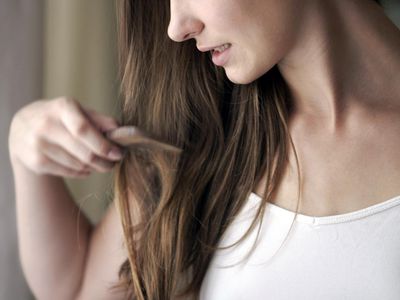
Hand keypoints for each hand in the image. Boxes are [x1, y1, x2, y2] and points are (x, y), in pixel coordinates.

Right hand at [8, 97, 123, 177]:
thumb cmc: (59, 118)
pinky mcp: (35, 161)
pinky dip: (82, 172)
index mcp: (62, 107)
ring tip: (99, 164)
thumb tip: (121, 131)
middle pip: (83, 152)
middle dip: (104, 161)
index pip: (83, 130)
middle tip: (113, 164)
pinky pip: (68, 172)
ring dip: (94, 167)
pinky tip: (85, 167)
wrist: (22, 128)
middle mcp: (46, 125)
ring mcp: (38, 144)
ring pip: (78, 165)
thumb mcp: (78, 111)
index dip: (103, 145)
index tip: (118, 154)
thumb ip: (100, 120)